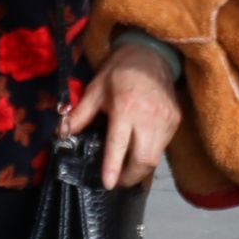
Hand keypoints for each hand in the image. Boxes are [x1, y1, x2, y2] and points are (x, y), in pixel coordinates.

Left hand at [62, 41, 182, 188]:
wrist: (152, 54)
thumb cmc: (119, 71)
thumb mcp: (95, 89)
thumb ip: (80, 114)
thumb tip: (62, 133)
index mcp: (125, 108)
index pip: (119, 145)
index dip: (113, 167)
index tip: (108, 184)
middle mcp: (149, 117)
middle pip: (143, 159)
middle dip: (130, 176)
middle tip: (116, 181)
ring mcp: (166, 120)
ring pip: (155, 158)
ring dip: (140, 169)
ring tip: (126, 170)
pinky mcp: (176, 120)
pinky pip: (163, 147)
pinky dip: (150, 154)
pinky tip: (139, 151)